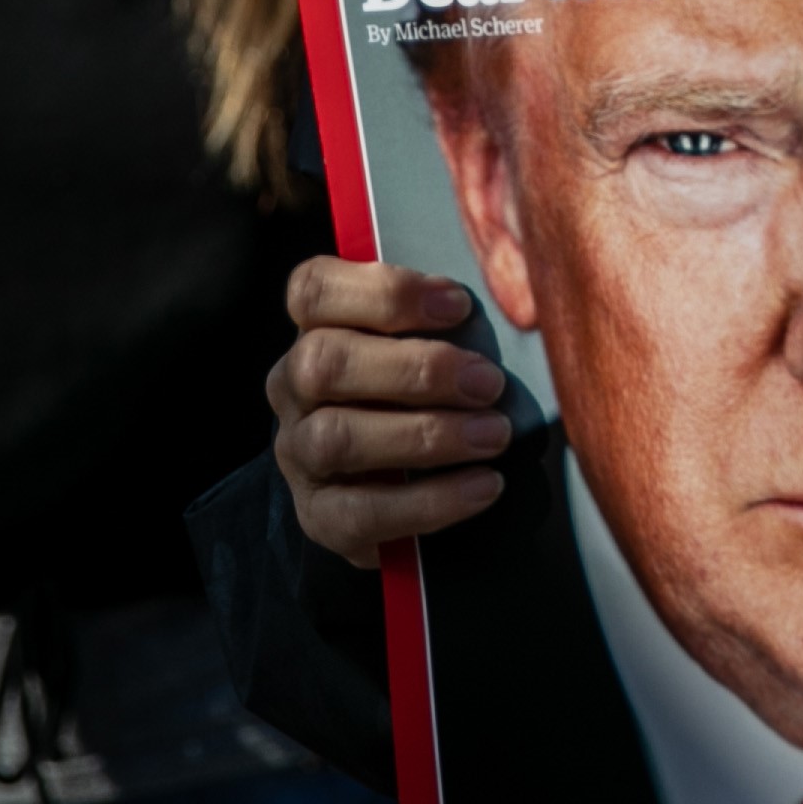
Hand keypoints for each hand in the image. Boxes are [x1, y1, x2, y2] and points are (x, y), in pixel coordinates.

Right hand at [268, 259, 513, 568]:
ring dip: (425, 436)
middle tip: (490, 384)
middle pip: (324, 363)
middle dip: (417, 370)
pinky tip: (483, 486)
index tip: (460, 306)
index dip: (386, 292)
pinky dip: (430, 501)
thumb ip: (451, 312)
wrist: (399, 486)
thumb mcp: (430, 340)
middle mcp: (292, 386)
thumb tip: (510, 288)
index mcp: (316, 328)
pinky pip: (362, 512)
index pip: (314, 290)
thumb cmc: (424, 390)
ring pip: (336, 438)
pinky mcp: (319, 515)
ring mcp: (298, 453)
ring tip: (493, 435)